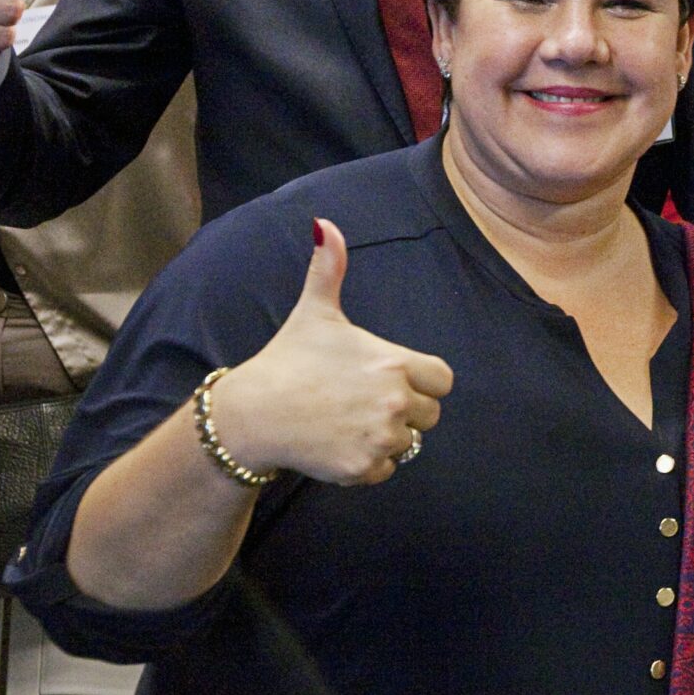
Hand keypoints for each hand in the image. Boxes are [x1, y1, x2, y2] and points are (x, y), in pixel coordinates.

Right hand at [204, 220, 452, 484]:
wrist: (251, 416)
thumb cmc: (287, 361)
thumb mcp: (315, 312)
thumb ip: (330, 268)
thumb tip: (325, 224)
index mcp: (394, 362)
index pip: (442, 380)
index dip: (420, 381)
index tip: (388, 379)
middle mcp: (395, 400)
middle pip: (430, 415)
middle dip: (404, 410)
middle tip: (361, 403)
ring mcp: (380, 437)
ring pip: (408, 443)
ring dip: (385, 437)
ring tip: (346, 421)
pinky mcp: (363, 467)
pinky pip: (386, 470)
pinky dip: (367, 463)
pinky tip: (337, 444)